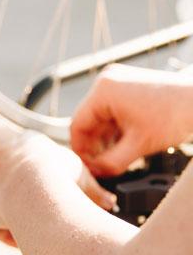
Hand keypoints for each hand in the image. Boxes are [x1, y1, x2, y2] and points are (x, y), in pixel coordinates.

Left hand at [0, 132, 115, 245]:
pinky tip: (22, 239)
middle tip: (44, 213)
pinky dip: (5, 233)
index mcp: (25, 143)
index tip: (53, 194)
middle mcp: (0, 157)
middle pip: (11, 179)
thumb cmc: (61, 177)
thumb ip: (93, 189)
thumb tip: (108, 202)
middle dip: (26, 197)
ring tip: (35, 227)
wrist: (37, 187)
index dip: (42, 180)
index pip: (29, 160)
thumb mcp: (84, 176)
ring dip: (15, 214)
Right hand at [70, 65, 192, 176]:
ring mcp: (117, 82)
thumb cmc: (177, 115)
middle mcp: (106, 82)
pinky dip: (116, 129)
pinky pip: (112, 111)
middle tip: (102, 166)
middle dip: (95, 146)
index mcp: (103, 91)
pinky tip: (123, 145)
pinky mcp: (127, 86)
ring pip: (100, 118)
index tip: (87, 167)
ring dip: (106, 139)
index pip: (77, 125)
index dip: (81, 150)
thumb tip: (94, 172)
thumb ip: (111, 163)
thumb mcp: (138, 146)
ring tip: (115, 157)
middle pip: (89, 121)